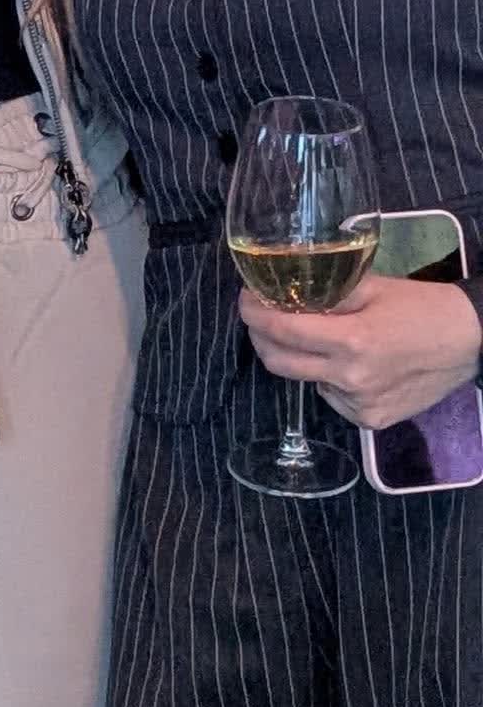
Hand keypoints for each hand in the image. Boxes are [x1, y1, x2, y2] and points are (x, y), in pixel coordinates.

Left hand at [240, 273, 482, 429]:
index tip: (246, 301)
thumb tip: (282, 291)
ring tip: (317, 338)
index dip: (254, 314)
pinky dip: (328, 379)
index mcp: (352, 341)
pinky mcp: (370, 420)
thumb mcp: (371, 286)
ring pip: (304, 380)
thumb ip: (326, 292)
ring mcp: (360, 404)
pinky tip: (349, 364)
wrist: (468, 342)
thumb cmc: (419, 307)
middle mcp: (351, 379)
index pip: (281, 331)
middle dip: (261, 338)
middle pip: (279, 363)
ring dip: (298, 358)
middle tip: (262, 318)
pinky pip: (331, 397)